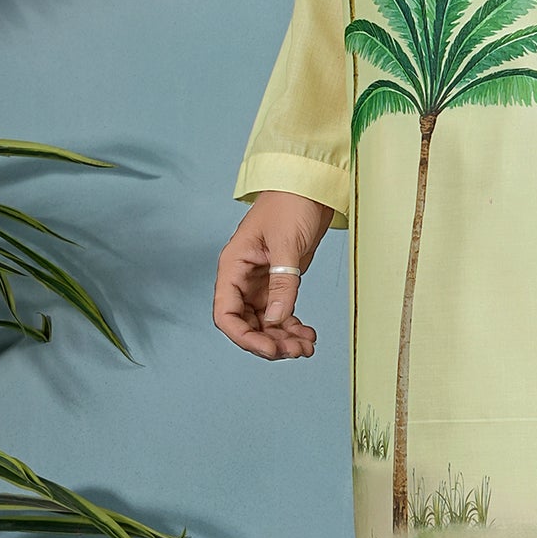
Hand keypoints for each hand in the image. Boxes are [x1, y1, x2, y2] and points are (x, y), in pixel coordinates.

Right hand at [214, 191, 334, 359]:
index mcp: (233, 266)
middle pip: (246, 323)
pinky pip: (281, 313)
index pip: (226, 313)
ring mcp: (261, 282)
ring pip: (265, 323)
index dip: (244, 337)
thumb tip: (277, 319)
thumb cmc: (290, 203)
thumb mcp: (286, 244)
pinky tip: (308, 336)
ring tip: (306, 347)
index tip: (269, 348)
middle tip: (295, 352)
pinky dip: (292, 327)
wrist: (310, 185)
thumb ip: (282, 283)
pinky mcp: (280, 282)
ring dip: (283, 339)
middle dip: (269, 341)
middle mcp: (243, 278)